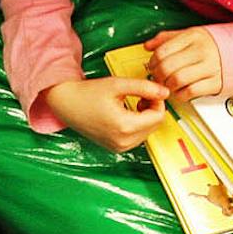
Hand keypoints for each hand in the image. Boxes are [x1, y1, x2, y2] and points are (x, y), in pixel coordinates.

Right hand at [43, 76, 169, 151]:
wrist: (67, 104)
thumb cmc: (88, 94)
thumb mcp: (118, 84)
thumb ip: (144, 87)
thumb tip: (165, 92)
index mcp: (124, 127)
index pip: (158, 117)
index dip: (158, 101)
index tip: (149, 91)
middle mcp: (123, 142)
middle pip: (155, 125)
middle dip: (152, 109)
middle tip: (140, 95)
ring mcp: (120, 148)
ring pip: (148, 132)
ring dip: (146, 117)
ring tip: (132, 104)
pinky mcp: (117, 149)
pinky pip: (138, 137)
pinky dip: (138, 125)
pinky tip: (127, 114)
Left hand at [144, 28, 223, 98]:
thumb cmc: (211, 46)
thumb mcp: (191, 35)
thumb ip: (167, 38)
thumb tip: (148, 46)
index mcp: (193, 36)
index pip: (162, 51)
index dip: (153, 62)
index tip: (153, 67)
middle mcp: (201, 50)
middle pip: (167, 67)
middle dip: (158, 76)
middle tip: (159, 79)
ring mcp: (210, 67)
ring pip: (177, 80)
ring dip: (168, 87)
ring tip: (170, 86)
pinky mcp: (215, 83)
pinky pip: (190, 92)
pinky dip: (181, 95)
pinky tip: (181, 92)